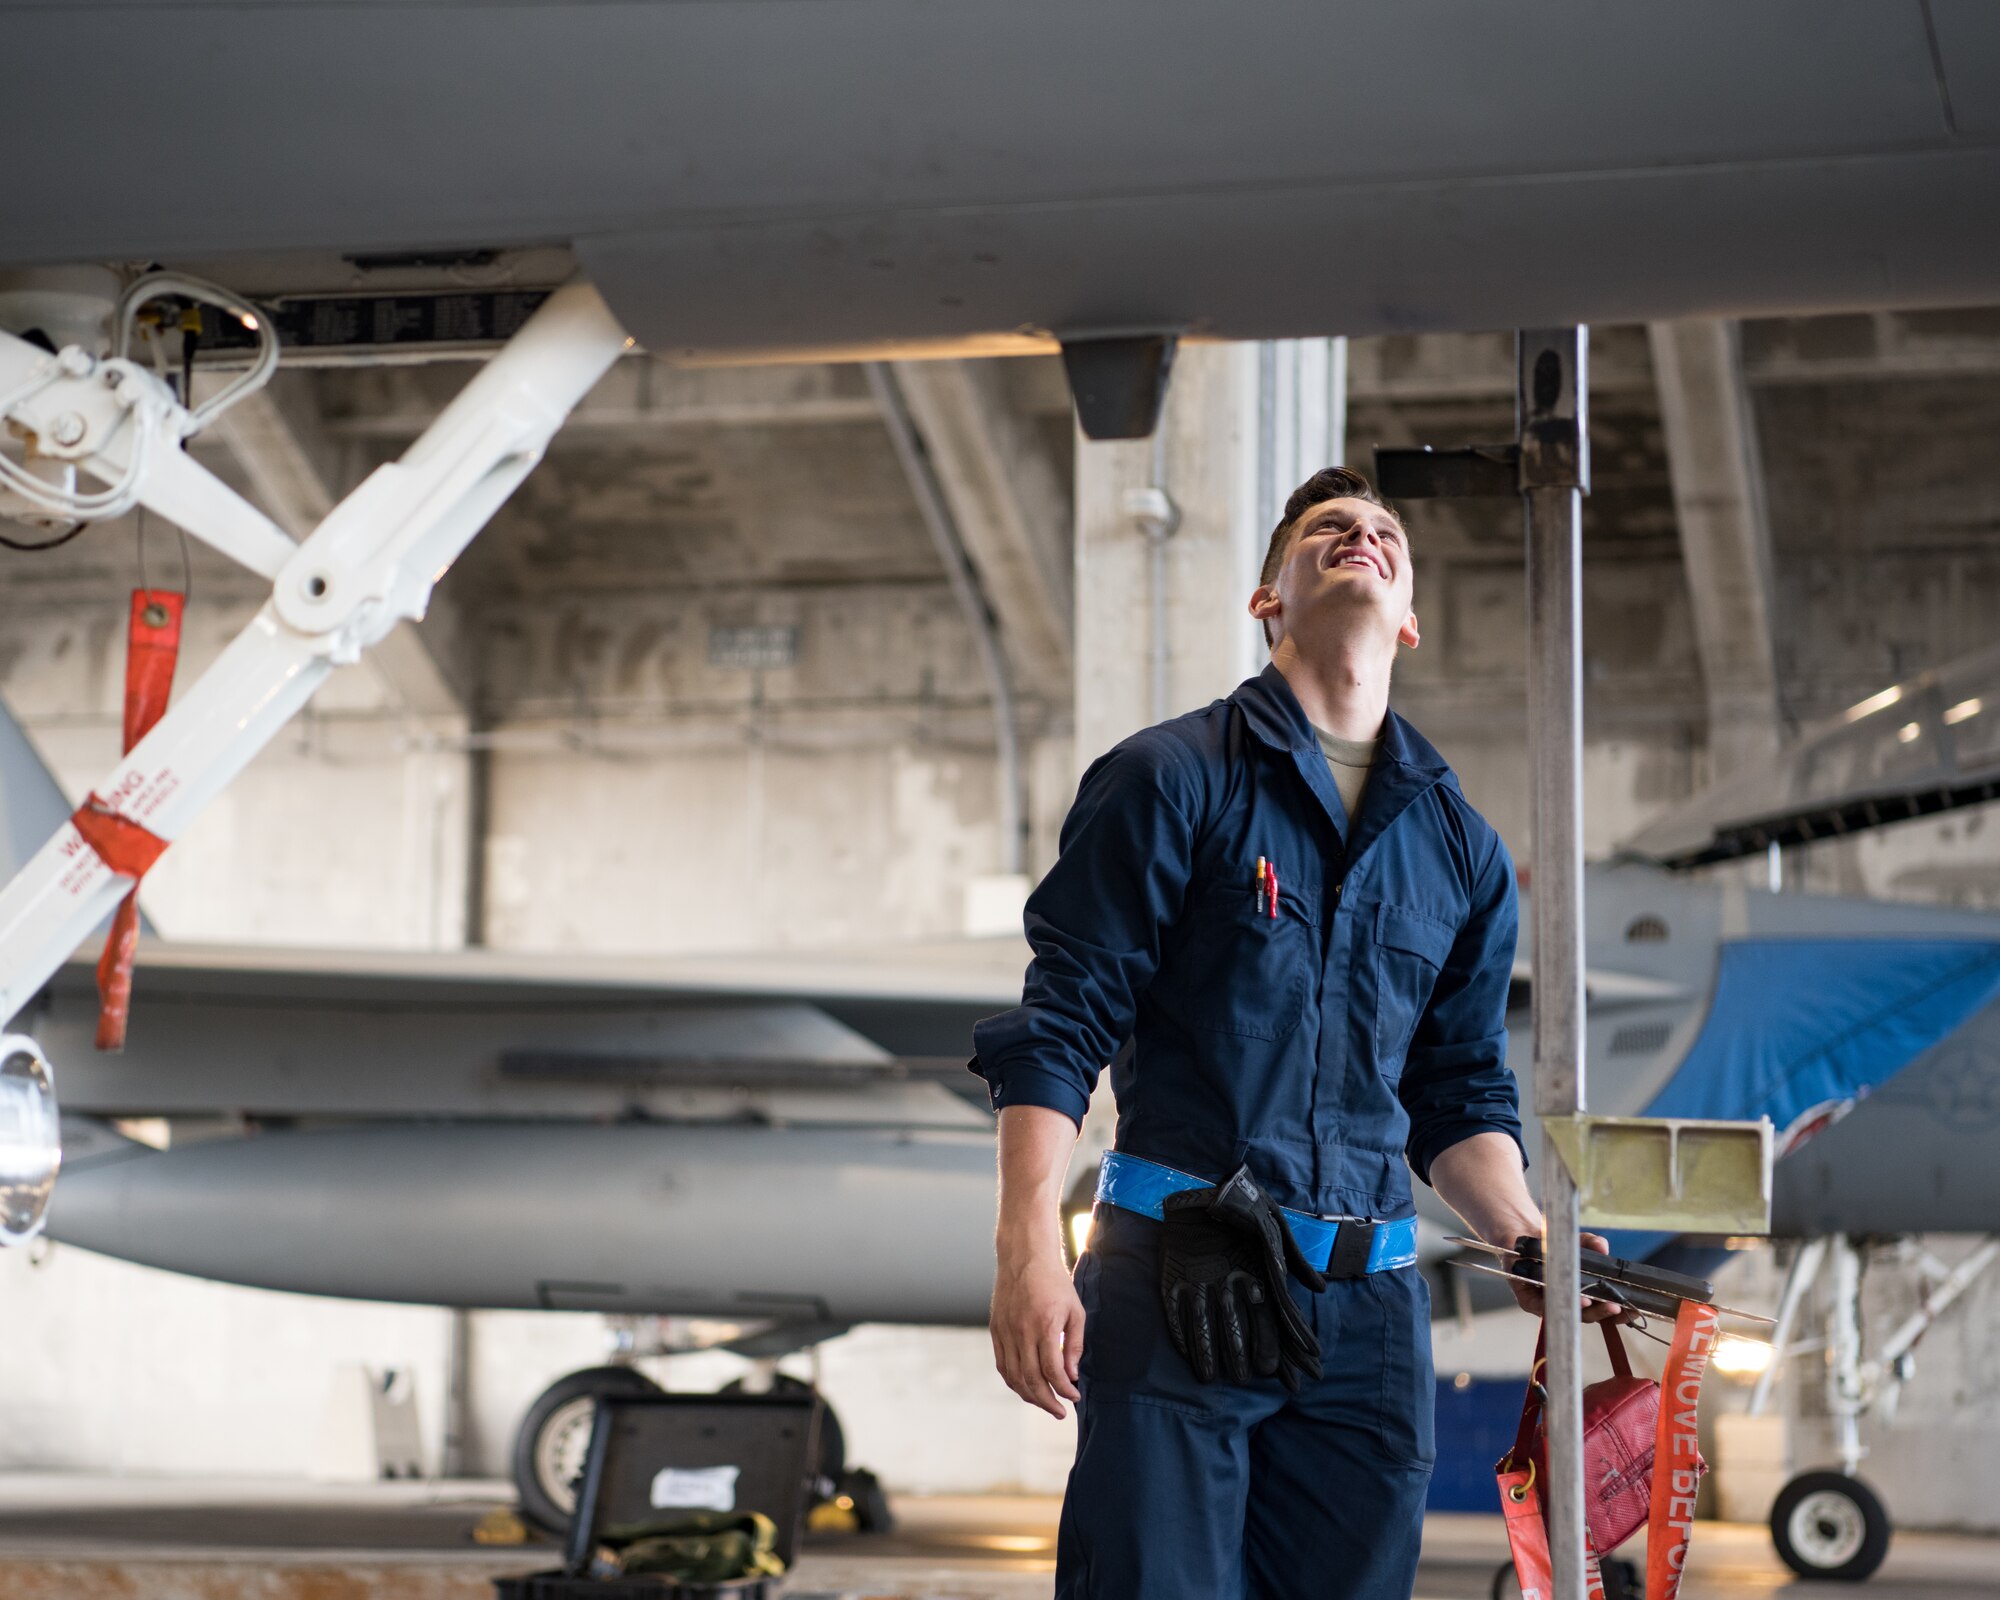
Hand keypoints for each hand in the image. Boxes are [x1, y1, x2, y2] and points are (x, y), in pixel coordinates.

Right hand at [990, 1245, 1084, 1417]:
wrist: (1025, 1257)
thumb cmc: (1055, 1283)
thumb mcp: (1075, 1311)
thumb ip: (1074, 1345)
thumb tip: (1072, 1376)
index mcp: (1044, 1325)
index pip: (1052, 1371)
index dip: (1064, 1390)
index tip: (1074, 1397)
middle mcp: (1021, 1331)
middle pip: (1031, 1380)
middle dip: (1047, 1401)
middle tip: (1060, 1412)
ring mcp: (1005, 1331)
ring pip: (1014, 1376)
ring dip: (1029, 1395)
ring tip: (1045, 1403)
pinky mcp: (996, 1330)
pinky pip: (1002, 1364)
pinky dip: (1013, 1381)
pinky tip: (1025, 1387)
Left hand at [1505, 1231, 1637, 1324]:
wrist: (1522, 1237)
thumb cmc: (1554, 1245)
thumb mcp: (1577, 1241)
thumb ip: (1591, 1243)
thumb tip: (1602, 1247)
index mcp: (1584, 1295)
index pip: (1605, 1310)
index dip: (1620, 1314)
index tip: (1635, 1311)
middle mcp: (1567, 1303)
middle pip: (1589, 1316)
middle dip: (1604, 1313)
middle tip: (1616, 1307)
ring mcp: (1548, 1304)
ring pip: (1567, 1313)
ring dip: (1581, 1309)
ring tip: (1591, 1302)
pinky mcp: (1528, 1301)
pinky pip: (1542, 1307)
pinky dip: (1554, 1303)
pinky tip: (1563, 1297)